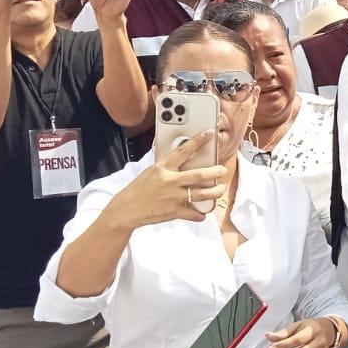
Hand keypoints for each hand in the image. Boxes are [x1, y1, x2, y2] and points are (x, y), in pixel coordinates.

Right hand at [109, 130, 226, 227]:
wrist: (125, 210)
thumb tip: (183, 158)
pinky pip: (193, 213)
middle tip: (222, 170)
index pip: (183, 151)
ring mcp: (173, 197)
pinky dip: (200, 214)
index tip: (209, 133)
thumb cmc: (138, 189)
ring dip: (215, 192)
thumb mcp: (151, 172)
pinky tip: (202, 213)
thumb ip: (167, 166)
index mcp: (163, 168)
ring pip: (202, 194)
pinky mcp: (174, 212)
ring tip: (220, 189)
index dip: (198, 141)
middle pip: (199, 175)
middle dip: (215, 172)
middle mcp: (170, 181)